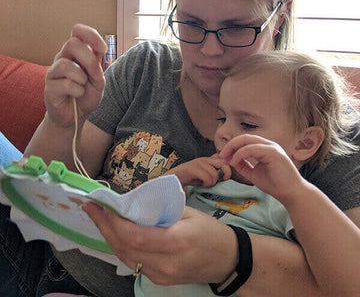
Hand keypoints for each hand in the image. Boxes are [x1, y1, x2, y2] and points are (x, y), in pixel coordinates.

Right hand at [44, 24, 106, 127]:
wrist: (75, 116)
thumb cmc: (86, 95)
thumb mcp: (98, 81)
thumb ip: (98, 66)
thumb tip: (98, 51)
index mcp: (76, 53)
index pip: (77, 31)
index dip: (91, 35)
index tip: (103, 49)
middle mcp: (63, 58)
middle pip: (72, 43)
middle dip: (90, 60)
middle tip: (97, 76)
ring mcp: (54, 71)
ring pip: (65, 64)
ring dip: (82, 77)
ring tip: (84, 86)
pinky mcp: (49, 86)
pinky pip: (65, 83)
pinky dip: (77, 90)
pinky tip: (77, 94)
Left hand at [83, 204, 237, 285]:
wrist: (227, 260)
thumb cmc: (211, 231)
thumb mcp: (189, 213)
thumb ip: (161, 211)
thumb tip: (134, 205)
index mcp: (177, 241)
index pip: (136, 236)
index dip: (114, 222)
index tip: (100, 206)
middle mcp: (166, 263)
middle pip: (125, 248)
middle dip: (104, 228)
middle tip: (92, 209)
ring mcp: (161, 276)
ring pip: (126, 258)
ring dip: (109, 238)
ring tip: (99, 219)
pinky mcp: (160, 280)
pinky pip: (134, 263)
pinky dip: (122, 247)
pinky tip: (116, 234)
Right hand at [168, 154, 231, 186]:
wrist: (173, 179)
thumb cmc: (189, 178)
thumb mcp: (203, 176)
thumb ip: (212, 174)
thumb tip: (223, 178)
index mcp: (207, 160)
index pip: (222, 159)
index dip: (227, 168)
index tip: (226, 178)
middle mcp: (203, 159)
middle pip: (222, 163)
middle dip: (226, 172)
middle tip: (223, 180)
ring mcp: (198, 163)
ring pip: (214, 173)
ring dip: (211, 182)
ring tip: (204, 184)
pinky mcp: (193, 168)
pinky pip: (206, 177)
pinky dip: (206, 183)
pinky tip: (200, 185)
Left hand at [219, 134, 304, 202]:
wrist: (291, 194)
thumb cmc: (275, 184)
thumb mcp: (253, 173)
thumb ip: (243, 165)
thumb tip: (230, 160)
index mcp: (264, 148)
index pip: (245, 141)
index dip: (232, 146)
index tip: (222, 156)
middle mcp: (268, 145)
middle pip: (244, 137)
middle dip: (230, 145)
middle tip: (221, 155)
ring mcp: (271, 147)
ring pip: (247, 140)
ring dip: (233, 148)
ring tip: (225, 158)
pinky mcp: (273, 153)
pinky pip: (252, 148)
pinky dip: (240, 154)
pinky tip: (234, 162)